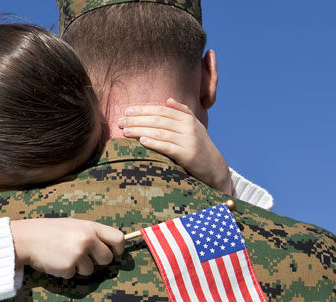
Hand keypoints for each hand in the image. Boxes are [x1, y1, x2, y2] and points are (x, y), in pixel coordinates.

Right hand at [9, 218, 124, 277]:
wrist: (27, 238)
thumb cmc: (50, 231)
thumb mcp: (73, 225)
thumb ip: (92, 234)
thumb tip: (110, 248)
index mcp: (90, 227)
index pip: (118, 239)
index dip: (118, 249)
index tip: (113, 253)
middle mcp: (87, 240)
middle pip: (108, 258)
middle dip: (98, 261)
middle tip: (83, 257)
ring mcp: (78, 254)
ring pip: (91, 270)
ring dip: (80, 267)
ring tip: (65, 256)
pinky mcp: (69, 267)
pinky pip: (75, 275)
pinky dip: (67, 271)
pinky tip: (57, 261)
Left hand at [119, 98, 233, 194]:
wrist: (214, 167)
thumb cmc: (199, 145)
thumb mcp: (194, 126)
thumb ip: (182, 112)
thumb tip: (168, 99)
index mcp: (188, 118)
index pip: (162, 111)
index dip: (143, 110)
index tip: (127, 111)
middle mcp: (189, 127)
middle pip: (158, 120)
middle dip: (137, 120)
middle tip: (120, 121)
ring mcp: (188, 141)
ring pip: (160, 133)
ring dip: (140, 131)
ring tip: (125, 131)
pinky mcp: (188, 155)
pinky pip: (168, 147)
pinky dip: (154, 143)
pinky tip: (142, 141)